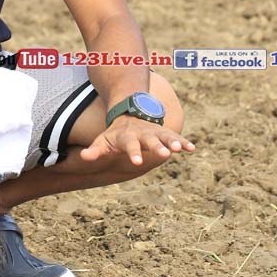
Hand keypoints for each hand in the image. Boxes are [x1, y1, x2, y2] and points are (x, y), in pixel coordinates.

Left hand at [79, 116, 195, 164]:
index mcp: (127, 136)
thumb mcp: (103, 141)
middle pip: (150, 140)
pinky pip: (175, 137)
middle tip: (166, 154)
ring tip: (180, 149)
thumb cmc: (114, 134)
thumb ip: (95, 150)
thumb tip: (84, 157)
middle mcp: (142, 133)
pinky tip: (192, 149)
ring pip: (165, 136)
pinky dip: (183, 142)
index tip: (137, 162)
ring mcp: (154, 131)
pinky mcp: (164, 133)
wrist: (127, 114)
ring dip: (173, 142)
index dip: (133, 153)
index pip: (130, 145)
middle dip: (157, 147)